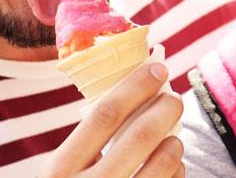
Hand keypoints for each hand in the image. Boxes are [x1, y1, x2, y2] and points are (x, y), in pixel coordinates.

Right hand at [40, 62, 184, 177]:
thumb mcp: (63, 174)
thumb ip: (86, 144)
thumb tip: (134, 94)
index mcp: (60, 170)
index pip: (104, 114)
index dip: (135, 86)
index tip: (156, 68)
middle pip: (140, 135)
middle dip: (165, 108)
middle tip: (174, 99)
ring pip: (162, 163)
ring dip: (175, 142)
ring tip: (173, 137)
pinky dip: (176, 171)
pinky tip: (172, 165)